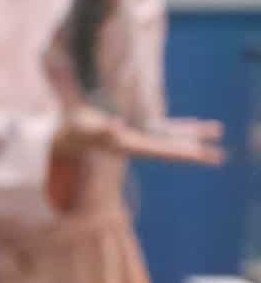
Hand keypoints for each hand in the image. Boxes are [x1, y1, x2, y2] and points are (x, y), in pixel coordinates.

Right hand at [54, 106, 223, 166]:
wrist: (63, 135)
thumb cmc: (72, 131)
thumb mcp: (84, 128)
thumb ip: (101, 127)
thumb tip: (118, 125)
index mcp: (128, 146)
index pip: (160, 151)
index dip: (180, 153)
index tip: (199, 155)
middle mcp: (137, 144)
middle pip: (170, 149)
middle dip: (194, 152)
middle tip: (218, 157)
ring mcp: (137, 138)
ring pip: (170, 138)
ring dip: (192, 136)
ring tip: (215, 131)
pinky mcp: (135, 132)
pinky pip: (162, 130)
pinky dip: (179, 128)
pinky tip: (192, 126)